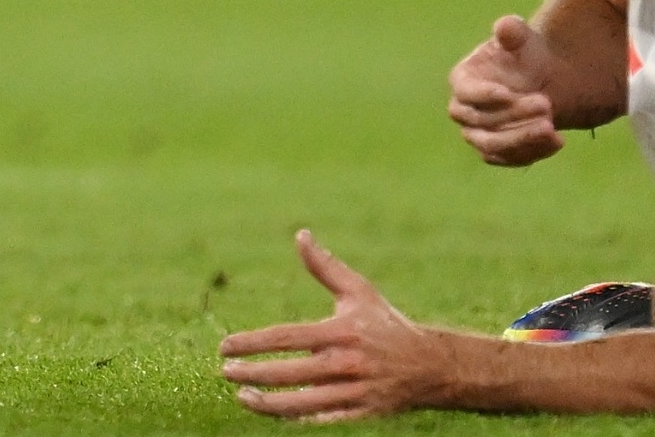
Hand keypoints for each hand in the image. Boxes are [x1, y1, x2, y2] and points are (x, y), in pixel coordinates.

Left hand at [221, 233, 451, 420]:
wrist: (428, 365)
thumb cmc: (386, 324)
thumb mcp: (359, 291)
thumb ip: (326, 267)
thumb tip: (300, 235)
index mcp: (342, 331)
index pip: (287, 338)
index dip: (253, 343)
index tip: (226, 347)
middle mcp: (346, 363)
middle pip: (289, 374)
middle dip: (253, 374)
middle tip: (225, 372)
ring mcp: (353, 393)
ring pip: (301, 404)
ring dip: (267, 403)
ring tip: (242, 397)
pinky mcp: (359, 415)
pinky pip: (320, 421)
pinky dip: (296, 419)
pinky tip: (273, 413)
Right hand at [448, 14, 564, 165]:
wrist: (540, 81)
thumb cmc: (524, 54)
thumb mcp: (522, 38)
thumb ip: (513, 32)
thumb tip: (505, 26)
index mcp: (462, 80)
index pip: (466, 91)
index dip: (484, 94)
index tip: (508, 93)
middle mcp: (463, 111)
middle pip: (481, 121)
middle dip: (514, 115)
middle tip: (546, 104)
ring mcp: (478, 135)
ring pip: (492, 146)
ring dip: (522, 138)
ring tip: (551, 127)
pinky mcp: (498, 154)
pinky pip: (511, 159)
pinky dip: (534, 152)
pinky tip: (558, 140)